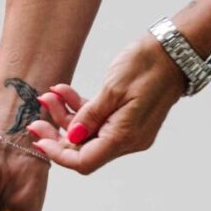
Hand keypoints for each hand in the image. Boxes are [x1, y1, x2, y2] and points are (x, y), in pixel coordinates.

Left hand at [25, 37, 184, 172]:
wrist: (175, 50)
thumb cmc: (148, 65)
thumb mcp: (112, 89)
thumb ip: (89, 116)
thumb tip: (70, 138)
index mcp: (124, 137)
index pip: (83, 161)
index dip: (57, 154)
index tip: (39, 140)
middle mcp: (127, 140)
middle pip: (83, 150)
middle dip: (56, 135)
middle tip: (35, 120)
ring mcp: (128, 130)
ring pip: (88, 133)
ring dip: (65, 117)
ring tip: (49, 95)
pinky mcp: (126, 118)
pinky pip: (98, 121)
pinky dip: (80, 109)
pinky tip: (63, 93)